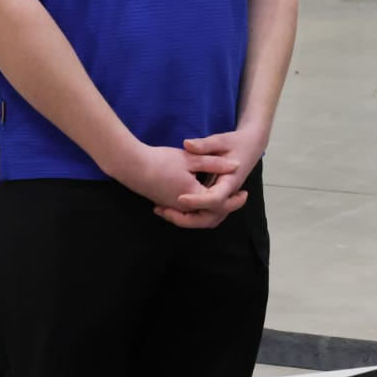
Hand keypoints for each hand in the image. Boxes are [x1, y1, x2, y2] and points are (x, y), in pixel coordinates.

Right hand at [111, 142, 237, 216]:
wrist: (132, 166)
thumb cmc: (161, 160)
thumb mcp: (191, 158)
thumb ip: (214, 163)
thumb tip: (235, 165)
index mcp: (194, 196)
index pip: (220, 205)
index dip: (234, 201)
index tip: (244, 193)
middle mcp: (184, 207)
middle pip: (210, 218)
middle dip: (224, 211)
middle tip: (237, 199)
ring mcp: (174, 208)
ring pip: (197, 218)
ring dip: (211, 212)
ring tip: (221, 200)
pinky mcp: (166, 204)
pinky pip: (186, 214)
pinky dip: (198, 210)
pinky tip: (201, 198)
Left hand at [156, 125, 266, 229]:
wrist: (250, 146)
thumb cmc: (236, 143)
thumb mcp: (221, 140)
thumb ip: (205, 145)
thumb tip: (187, 144)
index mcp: (230, 181)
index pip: (216, 198)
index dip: (198, 201)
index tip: (180, 198)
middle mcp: (228, 195)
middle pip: (212, 217)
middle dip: (188, 219)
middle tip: (165, 211)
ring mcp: (224, 199)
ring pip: (209, 220)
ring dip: (188, 221)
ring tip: (165, 212)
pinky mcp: (219, 200)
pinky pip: (207, 215)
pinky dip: (191, 218)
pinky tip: (172, 209)